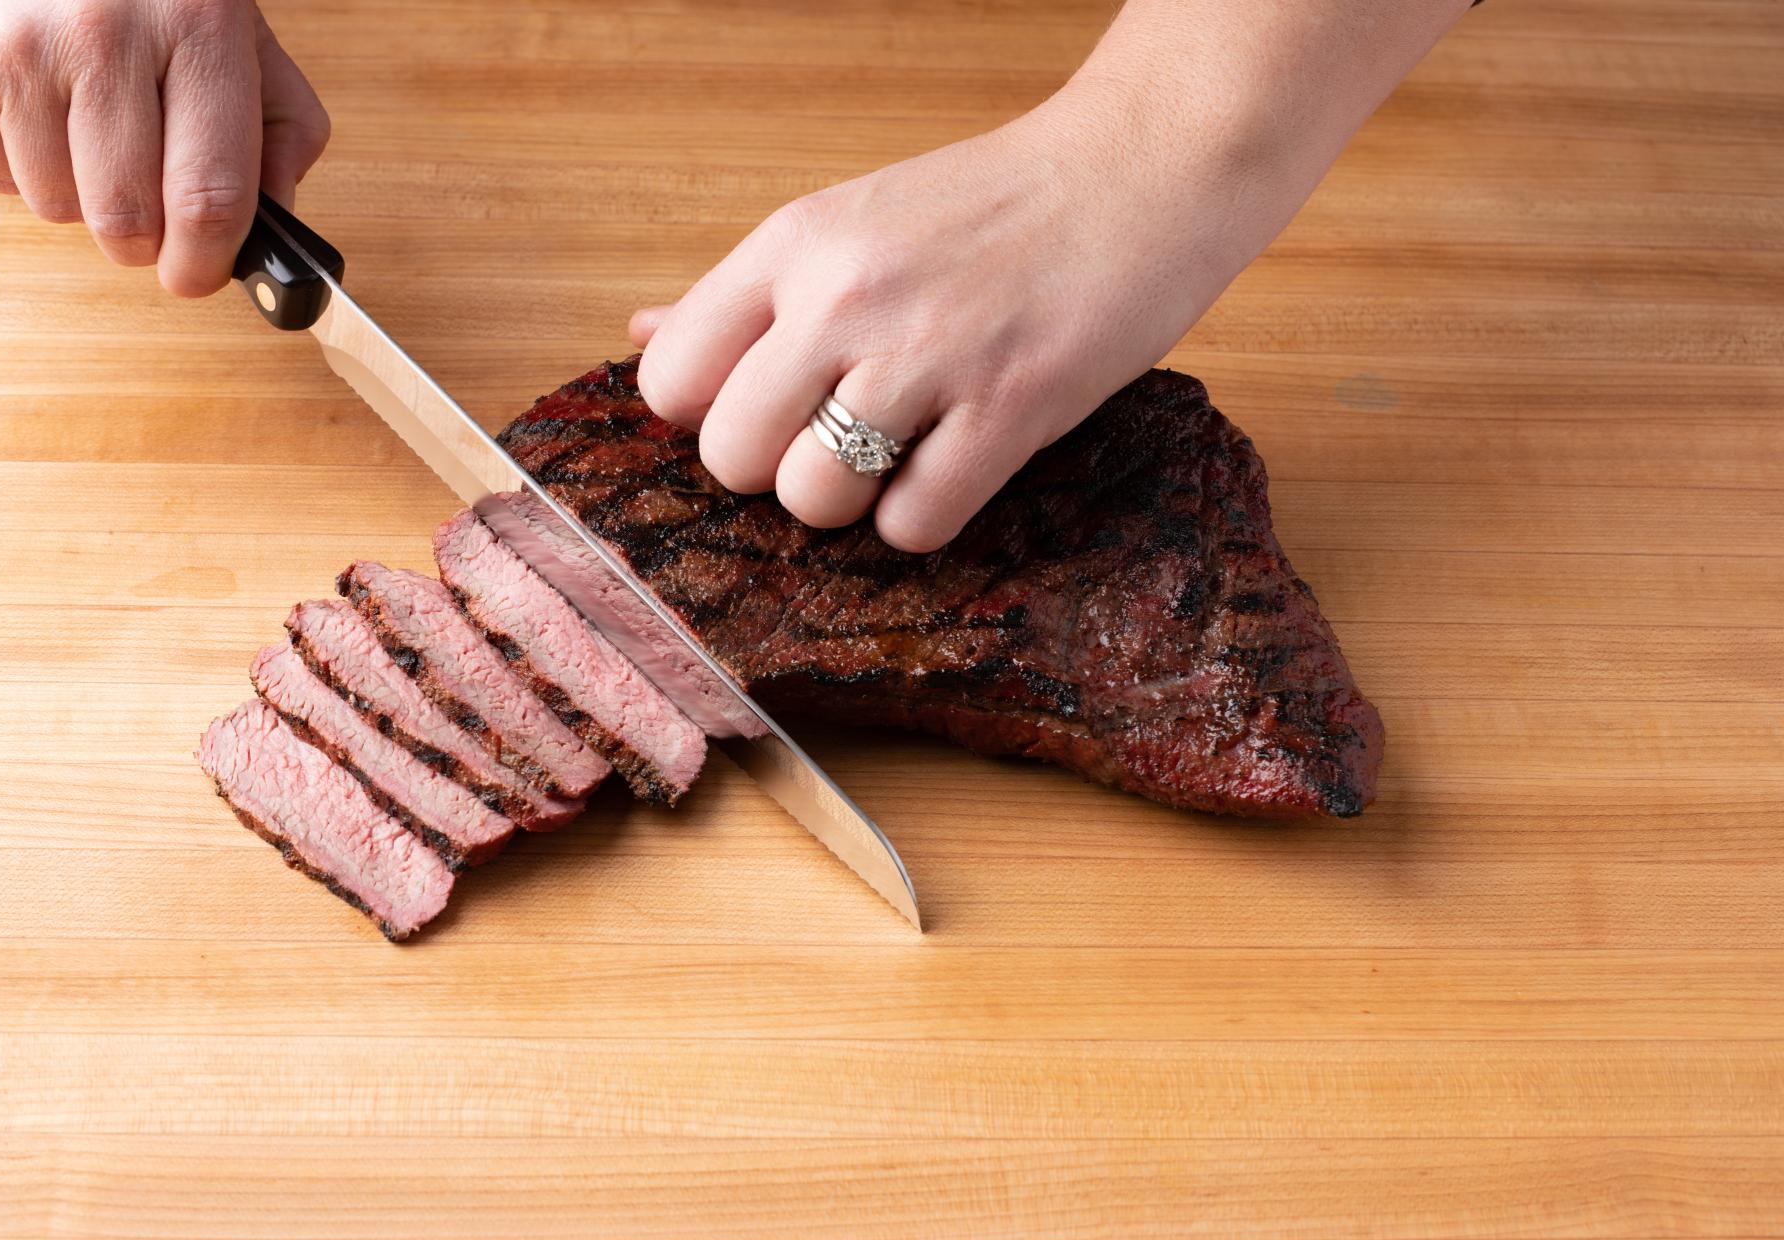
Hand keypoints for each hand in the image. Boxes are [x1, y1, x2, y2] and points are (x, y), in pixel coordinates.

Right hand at [0, 0, 328, 295]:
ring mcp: (16, 50)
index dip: (205, 263)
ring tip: (82, 120)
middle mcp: (105, 35)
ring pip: (57, 209)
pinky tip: (31, 99)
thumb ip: (279, 126)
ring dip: (78, 193)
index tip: (197, 275)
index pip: (210, 196)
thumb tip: (275, 221)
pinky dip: (18, 162)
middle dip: (142, 241)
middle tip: (144, 206)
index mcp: (198, 27)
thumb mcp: (239, 28)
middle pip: (127, 222)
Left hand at [632, 0, 1469, 551]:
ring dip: (851, 506)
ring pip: (814, 501)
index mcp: (793, 246)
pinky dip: (927, 519)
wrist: (1143, 169)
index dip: (709, 419)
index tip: (763, 413)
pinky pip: (914, 525)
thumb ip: (745, 292)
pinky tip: (956, 468)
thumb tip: (641, 337)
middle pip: (732, 457)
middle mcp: (844, 297)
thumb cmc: (993, 204)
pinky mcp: (1010, 408)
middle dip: (776, 473)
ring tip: (898, 458)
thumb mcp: (849, 220)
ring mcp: (927, 355)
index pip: (671, 380)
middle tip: (835, 444)